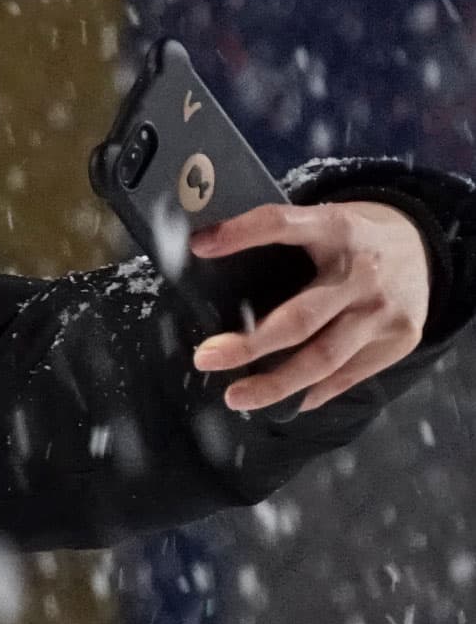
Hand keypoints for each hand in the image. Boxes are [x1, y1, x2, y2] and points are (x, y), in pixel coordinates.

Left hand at [188, 201, 429, 411]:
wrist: (423, 249)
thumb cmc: (351, 239)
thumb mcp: (322, 222)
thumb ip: (279, 235)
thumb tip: (205, 252)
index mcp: (335, 229)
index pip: (283, 224)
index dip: (242, 233)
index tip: (200, 246)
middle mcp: (361, 273)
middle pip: (301, 318)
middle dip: (249, 345)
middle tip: (205, 358)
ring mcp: (382, 311)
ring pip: (324, 358)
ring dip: (276, 384)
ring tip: (235, 397)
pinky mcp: (399, 339)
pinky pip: (348, 375)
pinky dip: (314, 391)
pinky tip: (284, 401)